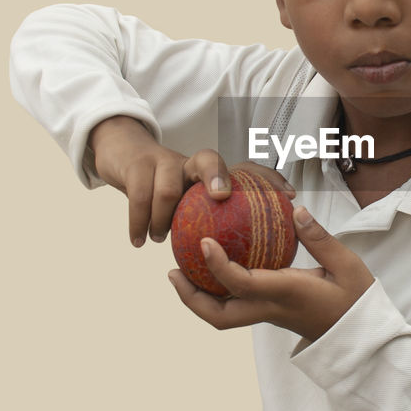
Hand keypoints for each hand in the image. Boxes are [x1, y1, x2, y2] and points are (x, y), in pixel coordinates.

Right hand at [88, 116, 293, 247]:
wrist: (123, 155)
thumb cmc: (165, 189)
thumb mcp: (189, 200)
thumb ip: (216, 221)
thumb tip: (258, 255)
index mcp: (208, 172)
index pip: (244, 166)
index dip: (267, 177)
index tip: (287, 195)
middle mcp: (189, 162)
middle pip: (206, 158)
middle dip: (217, 176)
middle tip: (221, 198)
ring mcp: (161, 161)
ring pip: (167, 188)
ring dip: (163, 217)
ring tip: (160, 239)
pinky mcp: (136, 167)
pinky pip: (139, 197)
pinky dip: (138, 222)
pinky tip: (139, 242)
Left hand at [168, 206, 373, 341]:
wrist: (361, 337)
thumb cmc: (357, 300)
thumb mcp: (346, 265)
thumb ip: (319, 238)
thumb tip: (295, 210)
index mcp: (287, 294)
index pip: (243, 284)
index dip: (218, 264)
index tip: (203, 242)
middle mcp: (271, 308)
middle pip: (219, 316)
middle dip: (190, 297)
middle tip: (173, 271)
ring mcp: (269, 314)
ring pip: (221, 316)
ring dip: (197, 298)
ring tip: (181, 272)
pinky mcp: (270, 313)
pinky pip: (234, 307)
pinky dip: (216, 292)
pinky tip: (213, 270)